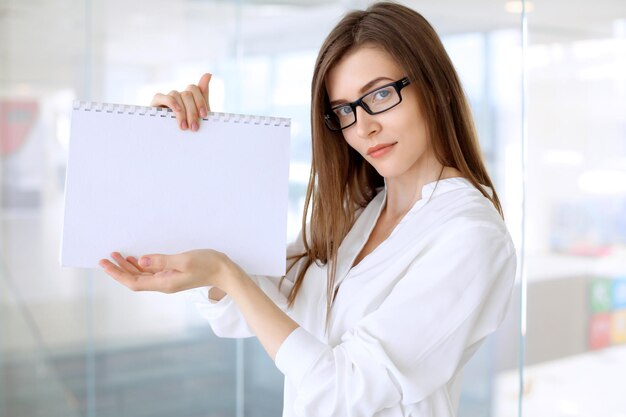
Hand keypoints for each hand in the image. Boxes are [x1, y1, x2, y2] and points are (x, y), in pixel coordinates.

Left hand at [99, 249, 238, 293]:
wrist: (225, 272)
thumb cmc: (207, 264)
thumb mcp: (184, 260)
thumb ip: (161, 261)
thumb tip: (141, 261)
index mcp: (164, 283)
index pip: (133, 282)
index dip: (117, 274)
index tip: (105, 264)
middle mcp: (163, 284)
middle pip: (134, 280)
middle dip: (118, 269)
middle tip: (106, 257)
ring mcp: (168, 280)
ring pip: (142, 275)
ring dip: (128, 266)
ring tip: (116, 255)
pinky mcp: (173, 274)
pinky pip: (151, 272)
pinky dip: (140, 265)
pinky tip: (135, 258)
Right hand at [150, 73, 210, 131]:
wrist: (174, 140)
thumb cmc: (188, 126)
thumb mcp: (199, 114)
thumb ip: (203, 94)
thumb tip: (208, 74)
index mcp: (189, 96)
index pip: (195, 89)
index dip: (200, 100)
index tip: (204, 115)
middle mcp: (178, 94)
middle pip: (187, 94)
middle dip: (192, 112)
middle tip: (194, 127)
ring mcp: (167, 97)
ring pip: (176, 95)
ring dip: (182, 112)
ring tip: (184, 127)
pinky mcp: (156, 102)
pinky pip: (161, 96)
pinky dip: (170, 102)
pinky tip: (176, 110)